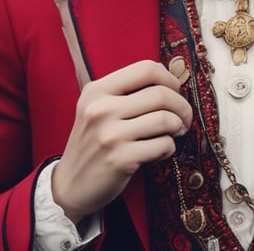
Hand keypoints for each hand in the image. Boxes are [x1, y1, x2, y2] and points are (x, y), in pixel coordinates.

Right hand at [52, 60, 192, 224]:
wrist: (69, 185)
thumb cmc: (93, 143)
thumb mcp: (98, 108)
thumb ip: (127, 92)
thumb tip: (171, 81)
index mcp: (98, 90)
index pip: (146, 69)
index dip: (169, 78)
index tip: (175, 91)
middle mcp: (101, 109)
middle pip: (161, 94)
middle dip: (182, 106)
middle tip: (184, 117)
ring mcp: (110, 135)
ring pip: (165, 119)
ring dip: (179, 127)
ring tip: (175, 133)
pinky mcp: (120, 160)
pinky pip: (162, 145)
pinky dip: (169, 148)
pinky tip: (161, 151)